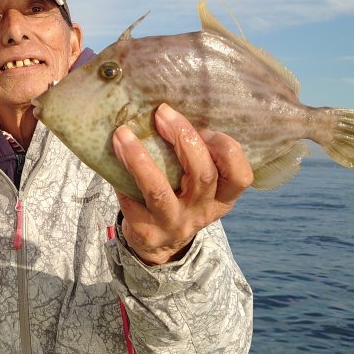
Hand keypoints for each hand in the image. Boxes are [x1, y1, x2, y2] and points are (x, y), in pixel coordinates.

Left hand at [111, 104, 252, 265]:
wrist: (158, 245)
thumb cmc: (179, 197)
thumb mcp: (197, 184)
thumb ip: (195, 155)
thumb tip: (171, 108)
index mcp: (222, 198)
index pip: (240, 176)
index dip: (226, 149)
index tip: (206, 126)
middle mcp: (202, 212)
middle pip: (202, 174)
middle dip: (183, 137)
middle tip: (162, 113)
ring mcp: (174, 223)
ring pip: (159, 190)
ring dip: (139, 158)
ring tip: (123, 134)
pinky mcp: (146, 231)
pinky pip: (131, 199)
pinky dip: (121, 174)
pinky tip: (113, 156)